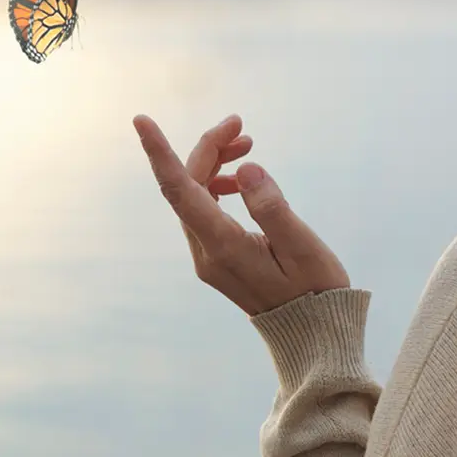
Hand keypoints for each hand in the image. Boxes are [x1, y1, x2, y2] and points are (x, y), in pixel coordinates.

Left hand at [132, 113, 349, 315]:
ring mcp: (208, 257)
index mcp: (224, 247)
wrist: (312, 336)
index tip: (141, 120)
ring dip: (213, 163)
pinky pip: (204, 210)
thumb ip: (272, 208)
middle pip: (187, 186)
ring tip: (247, 143)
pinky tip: (240, 178)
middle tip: (240, 124)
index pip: (180, 191)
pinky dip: (217, 184)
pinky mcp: (216, 258)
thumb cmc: (315, 291)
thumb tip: (246, 169)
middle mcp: (206, 253)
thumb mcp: (303, 248)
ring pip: (194, 196)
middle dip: (207, 147)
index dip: (159, 153)